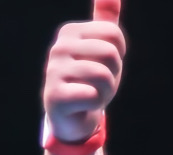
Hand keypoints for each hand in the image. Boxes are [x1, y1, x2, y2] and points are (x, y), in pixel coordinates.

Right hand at [43, 0, 124, 144]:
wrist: (71, 116)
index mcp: (70, 32)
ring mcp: (53, 72)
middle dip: (113, 73)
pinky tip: (82, 106)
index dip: (118, 55)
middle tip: (98, 83)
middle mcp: (58, 48)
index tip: (104, 65)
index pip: (114, 35)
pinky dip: (94, 105)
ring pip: (103, 75)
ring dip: (105, 91)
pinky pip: (92, 96)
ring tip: (91, 94)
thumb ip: (106, 19)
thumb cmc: (89, 79)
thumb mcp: (100, 47)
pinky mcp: (54, 96)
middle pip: (110, 53)